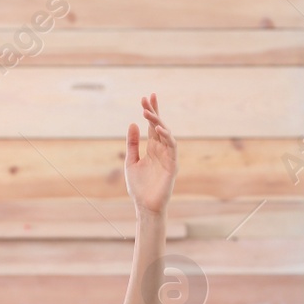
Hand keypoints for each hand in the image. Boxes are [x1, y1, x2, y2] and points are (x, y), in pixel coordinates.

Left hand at [124, 93, 175, 215]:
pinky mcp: (172, 165)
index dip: (150, 111)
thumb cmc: (139, 187)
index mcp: (152, 148)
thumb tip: (133, 123)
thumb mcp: (131, 161)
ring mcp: (168, 156)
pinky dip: (166, 137)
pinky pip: (172, 147)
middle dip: (154, 112)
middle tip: (147, 99)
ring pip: (166, 134)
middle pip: (159, 126)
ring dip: (158, 122)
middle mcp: (161, 150)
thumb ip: (132, 144)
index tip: (146, 97)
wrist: (145, 206)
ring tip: (147, 112)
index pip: (152, 125)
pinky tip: (158, 129)